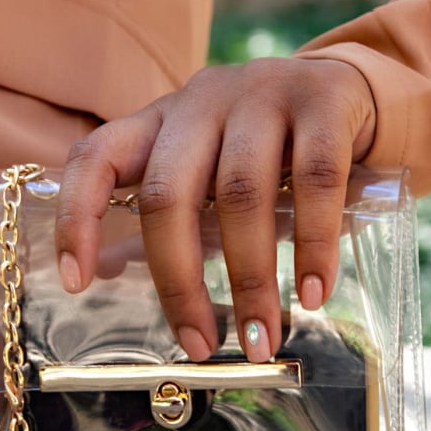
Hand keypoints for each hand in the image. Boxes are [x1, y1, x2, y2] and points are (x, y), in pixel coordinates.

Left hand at [54, 57, 376, 362]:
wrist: (353, 86)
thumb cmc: (269, 146)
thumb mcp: (211, 169)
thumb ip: (169, 214)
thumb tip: (106, 272)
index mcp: (161, 119)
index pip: (96, 157)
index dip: (78, 218)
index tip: (77, 284)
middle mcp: (202, 100)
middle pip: (168, 193)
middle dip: (179, 280)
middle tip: (200, 345)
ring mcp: (263, 94)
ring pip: (241, 193)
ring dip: (250, 278)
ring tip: (262, 338)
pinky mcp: (324, 100)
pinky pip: (316, 179)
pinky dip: (314, 244)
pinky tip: (314, 293)